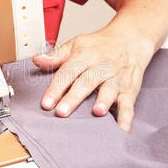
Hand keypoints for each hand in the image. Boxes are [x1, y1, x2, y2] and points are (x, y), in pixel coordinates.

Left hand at [32, 23, 154, 130]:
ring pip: (109, 90)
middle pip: (86, 82)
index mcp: (85, 56)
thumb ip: (57, 56)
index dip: (56, 88)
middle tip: (62, 112)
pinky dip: (126, 117)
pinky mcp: (130, 89)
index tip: (46, 103)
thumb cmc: (101, 45)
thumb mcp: (77, 44)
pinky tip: (122, 129)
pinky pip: (129, 104)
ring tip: (97, 112)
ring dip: (104, 101)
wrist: (131, 38)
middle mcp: (101, 67)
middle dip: (74, 97)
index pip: (68, 72)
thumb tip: (37, 60)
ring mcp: (116, 78)